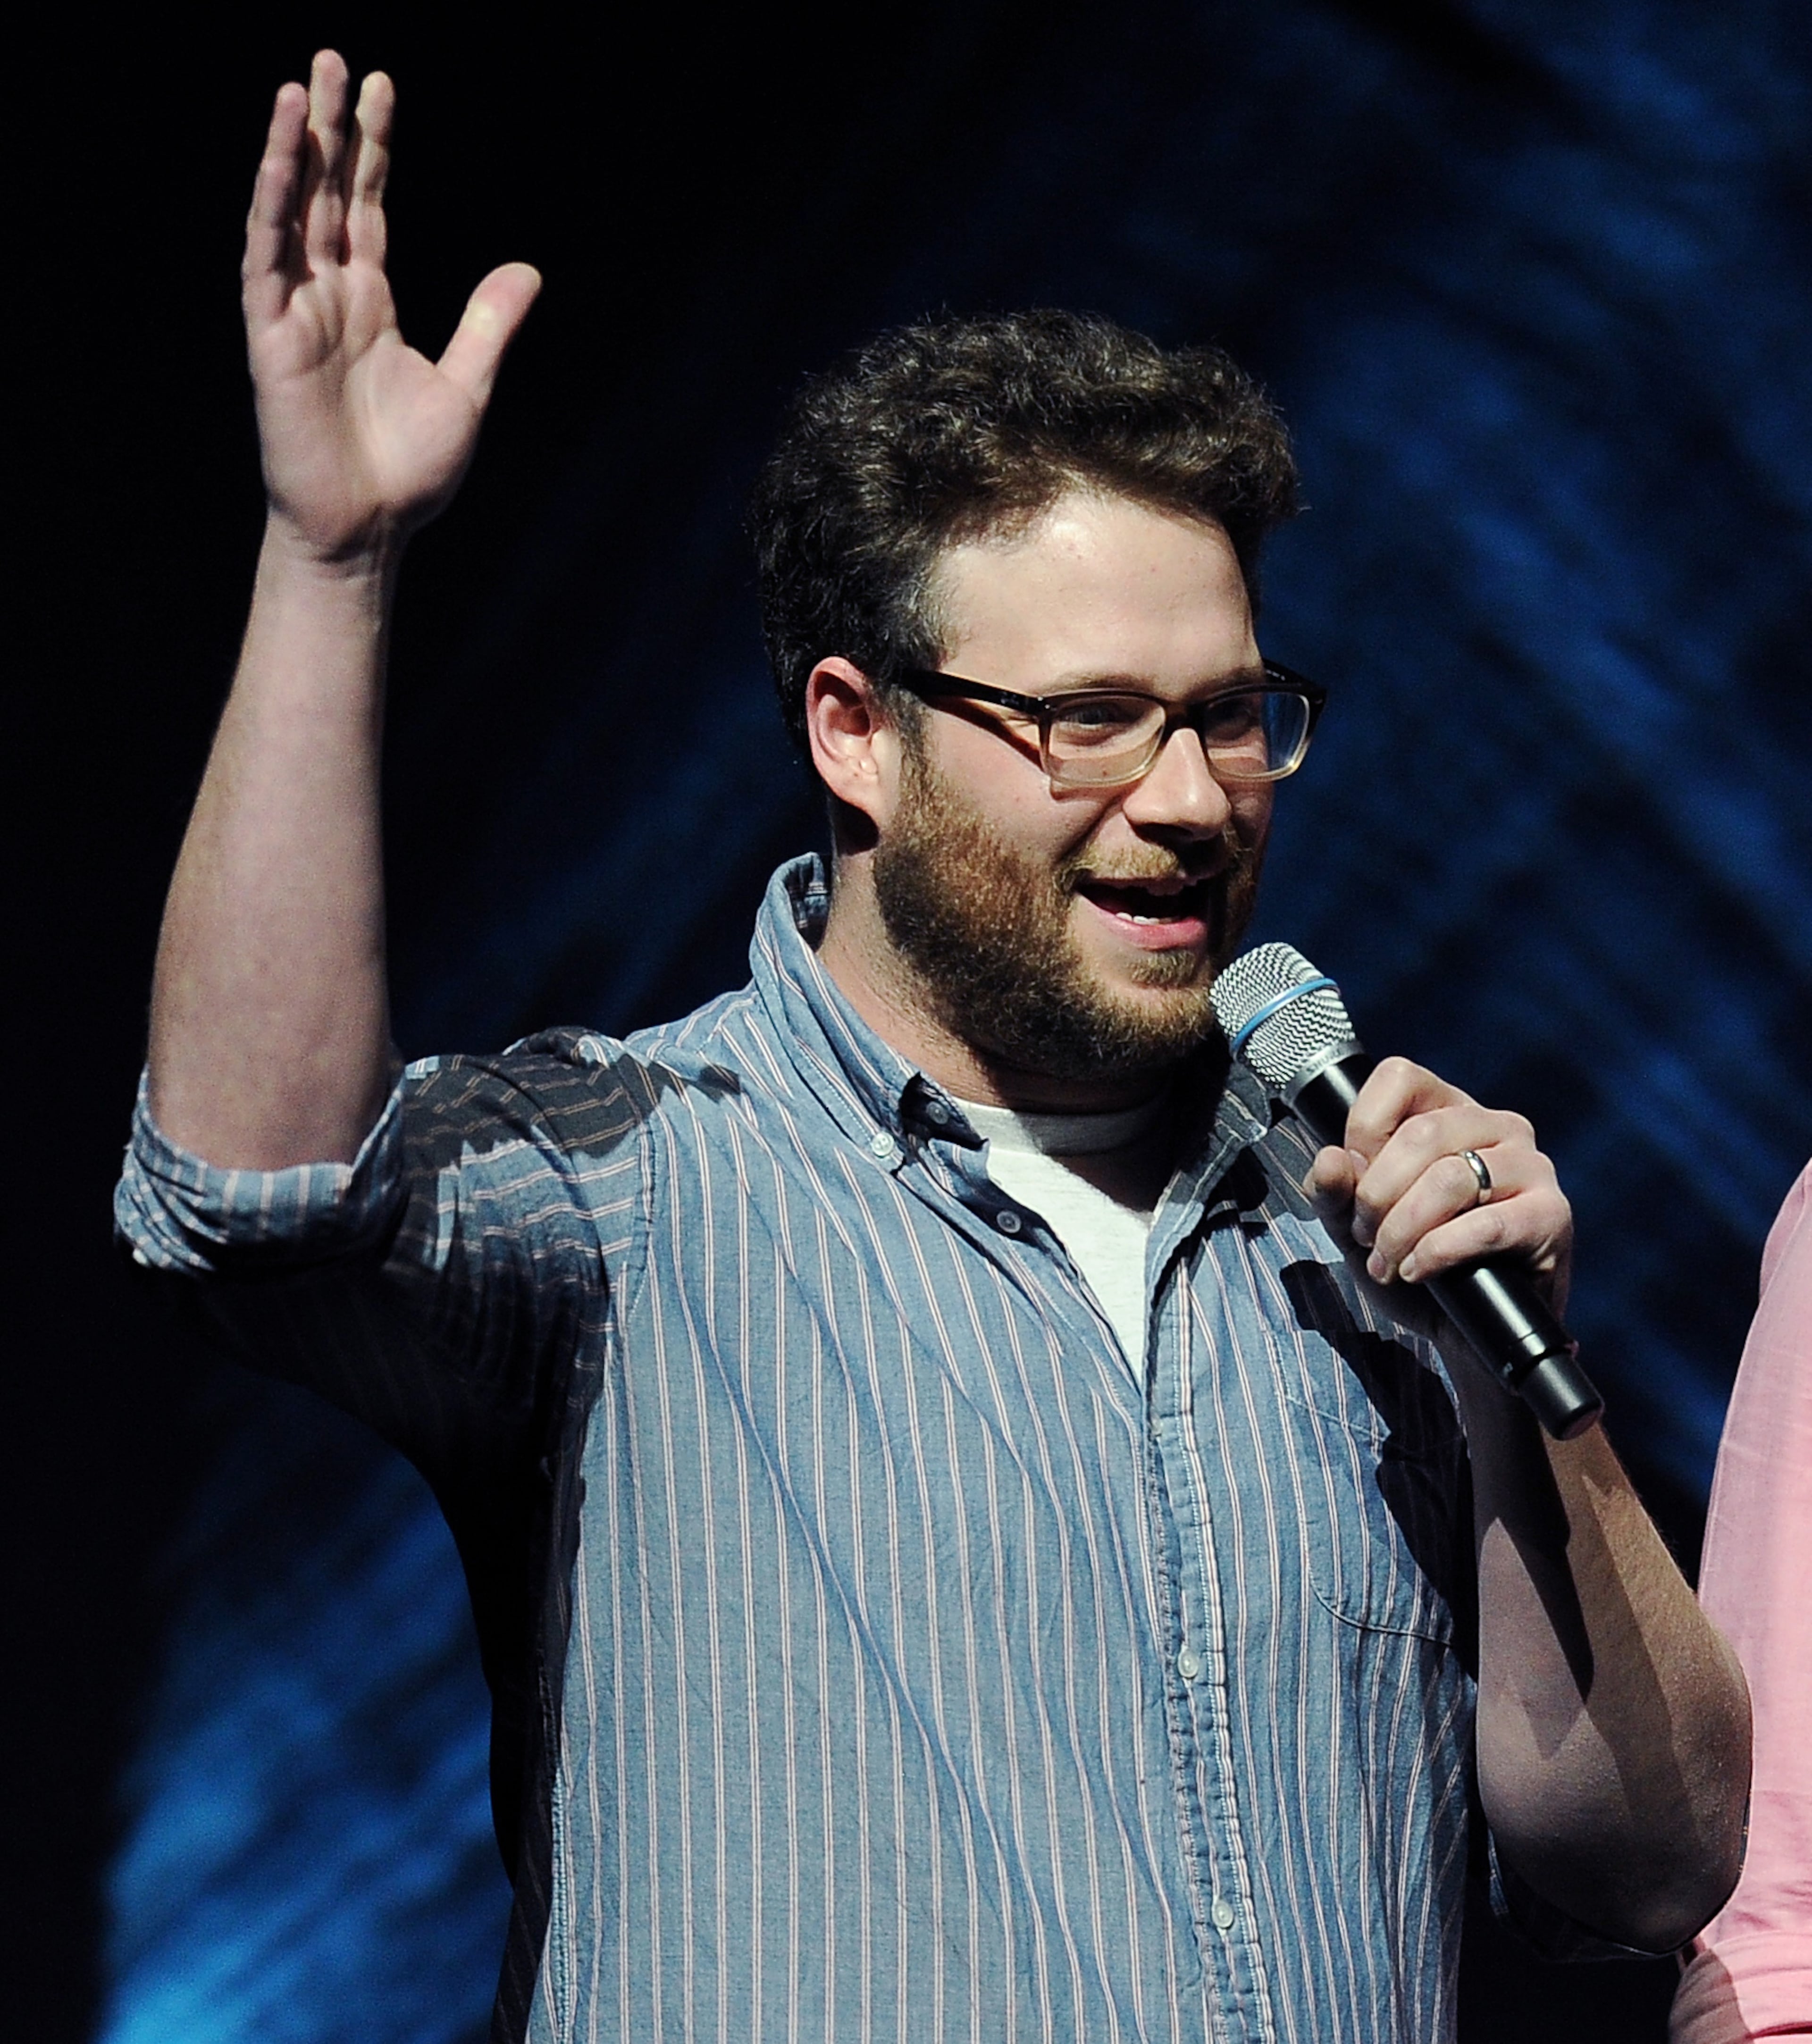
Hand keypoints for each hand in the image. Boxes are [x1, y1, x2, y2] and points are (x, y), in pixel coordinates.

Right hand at [243, 51, 540, 561]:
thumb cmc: (410, 473)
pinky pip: (266, 258)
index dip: (373, 149)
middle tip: (332, 59)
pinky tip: (282, 159)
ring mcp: (297, 312)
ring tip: (300, 86)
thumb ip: (488, 325)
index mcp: (372, 303)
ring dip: (293, 150)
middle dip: (329, 127)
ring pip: (289, 213)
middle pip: (326, 193)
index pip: (367, 208)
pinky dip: (272, 206)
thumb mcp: (467, 388)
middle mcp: (330, 297)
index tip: (382, 90)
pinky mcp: (271, 336)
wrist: (371, 531)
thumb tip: (528, 269)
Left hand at [1306, 1056, 1572, 1339]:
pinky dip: (1436, 1252)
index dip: (1363, 1128)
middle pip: (1421, 1134)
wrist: (1469, 1335)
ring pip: (1450, 1177)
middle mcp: (1498, 1126)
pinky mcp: (1551, 1215)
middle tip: (1366, 1237)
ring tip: (1389, 1263)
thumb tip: (1329, 1159)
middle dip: (1377, 1194)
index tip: (1353, 1179)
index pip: (1400, 1077)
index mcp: (1450, 1111)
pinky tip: (1418, 1272)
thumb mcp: (1357, 1230)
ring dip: (1403, 1228)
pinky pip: (1484, 1225)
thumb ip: (1335, 1194)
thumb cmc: (1415, 1267)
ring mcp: (1532, 1167)